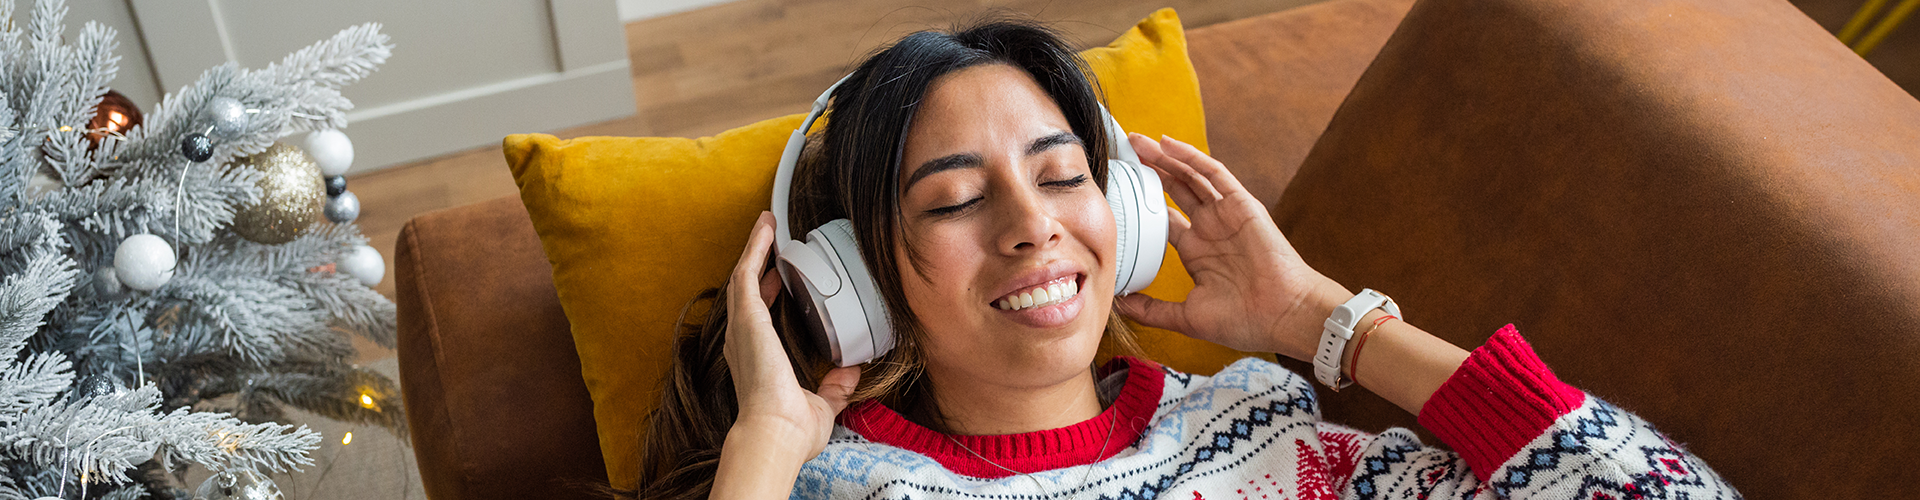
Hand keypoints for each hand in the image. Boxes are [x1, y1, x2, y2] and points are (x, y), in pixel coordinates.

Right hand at [720, 212, 860, 462]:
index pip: (758, 317)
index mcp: (756, 360)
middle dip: (757, 263)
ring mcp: (741, 328)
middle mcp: (742, 341)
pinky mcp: (746, 317)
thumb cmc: (792, 429)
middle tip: (769, 240)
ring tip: (767, 224)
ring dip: (756, 248)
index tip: (777, 279)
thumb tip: (851, 371)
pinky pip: (746, 272)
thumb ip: (835, 387)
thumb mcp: (822, 404)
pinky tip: (766, 227)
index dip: (766, 294)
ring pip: (744, 276)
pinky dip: (755, 247)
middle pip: (746, 291)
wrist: (776, 433)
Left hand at [1115, 134, 1349, 360]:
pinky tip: (1167, 144)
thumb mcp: (1187, 317)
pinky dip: (1191, 157)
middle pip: (1174, 191)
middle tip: (1123, 155)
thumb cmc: (1245, 321)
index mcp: (1197, 252)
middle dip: (1149, 172)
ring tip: (1138, 142)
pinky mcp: (1242, 204)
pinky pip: (1214, 173)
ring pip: (1190, 177)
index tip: (1115, 194)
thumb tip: (1118, 304)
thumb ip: (1152, 310)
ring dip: (1164, 158)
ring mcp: (1226, 215)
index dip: (1141, 205)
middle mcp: (1210, 229)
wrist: (1285, 316)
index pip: (1163, 220)